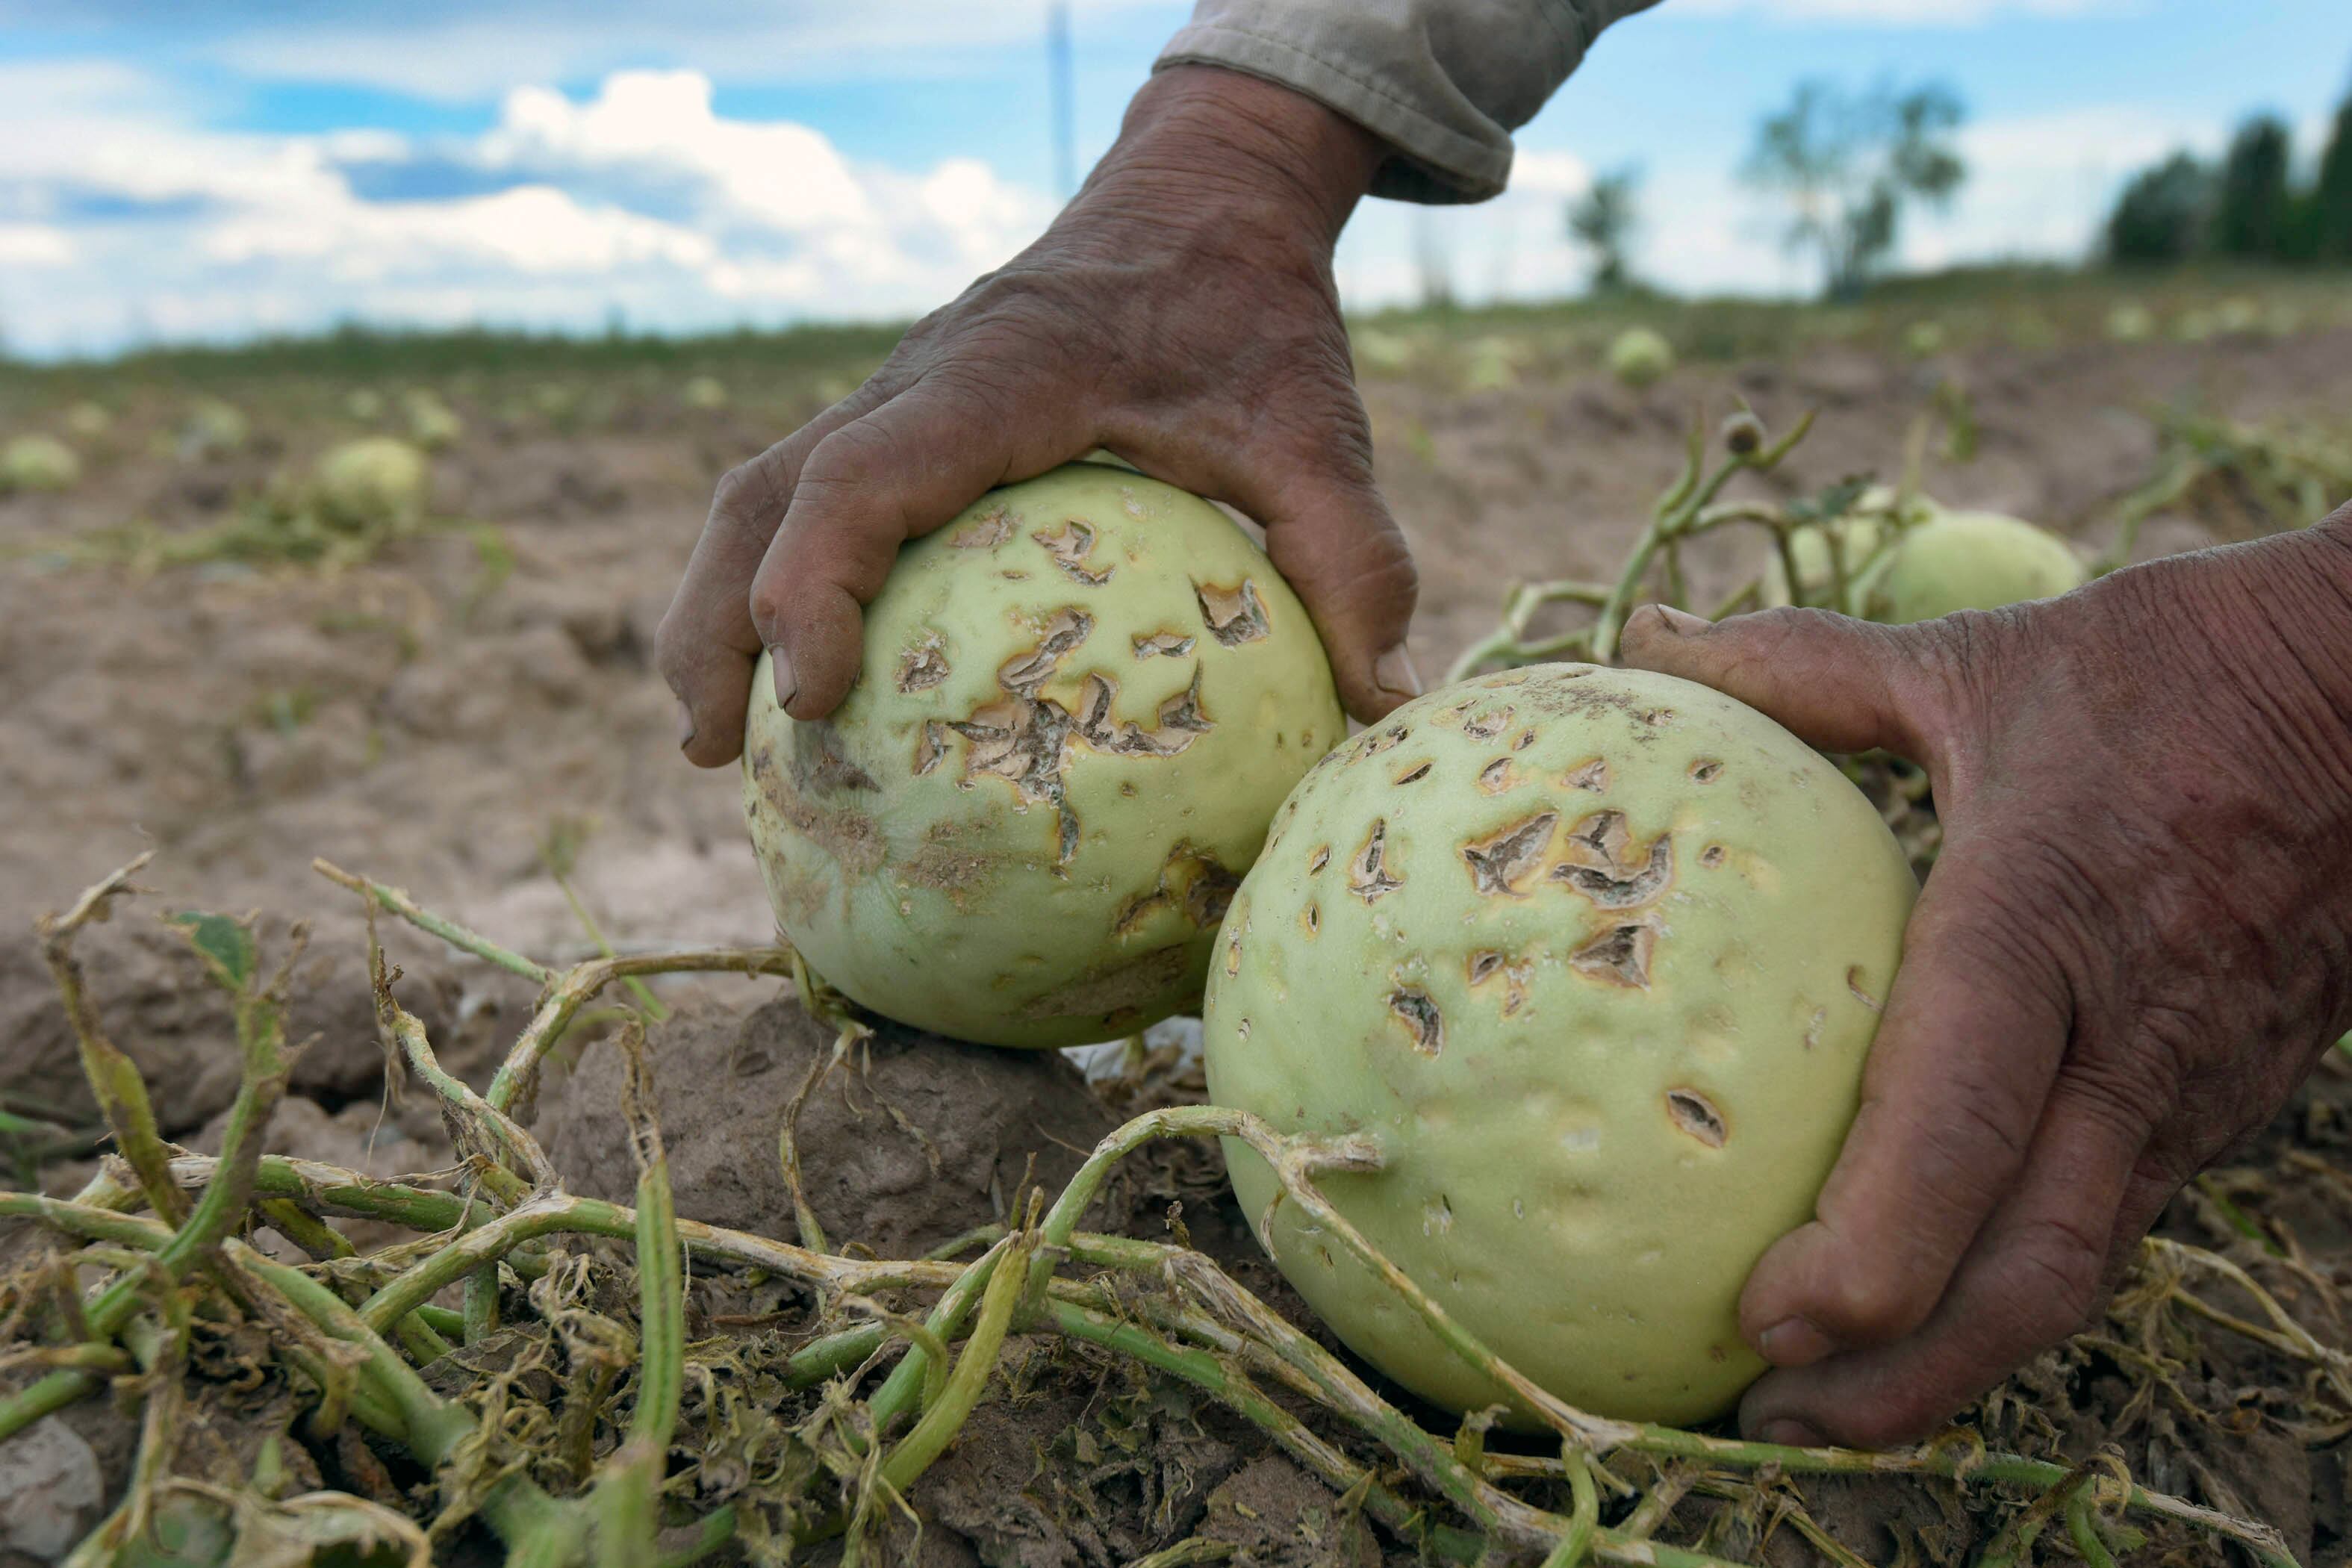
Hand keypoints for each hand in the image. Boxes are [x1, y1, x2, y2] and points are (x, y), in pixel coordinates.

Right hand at [658, 65, 1419, 764]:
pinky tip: (795, 673)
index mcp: (1002, 377)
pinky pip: (808, 490)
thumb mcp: (1317, 425)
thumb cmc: (1258, 311)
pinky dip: (776, 577)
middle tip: (710, 753)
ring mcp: (900, 392)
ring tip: (711, 739)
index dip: (814, 583)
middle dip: (718, 621)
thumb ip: (1352, 554)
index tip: (814, 698)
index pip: (863, 477)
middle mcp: (920, 380)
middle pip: (762, 491)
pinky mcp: (907, 412)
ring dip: (719, 604)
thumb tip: (1383, 705)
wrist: (1207, 193)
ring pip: (760, 487)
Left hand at [1621, 508, 2351, 1446]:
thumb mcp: (1972, 657)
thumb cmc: (2168, 666)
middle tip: (1764, 1421)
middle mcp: (2129, 1034)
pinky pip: (2109, 1222)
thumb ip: (1797, 665)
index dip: (1864, 1254)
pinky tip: (1927, 1309)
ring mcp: (2195, 1084)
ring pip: (2076, 1271)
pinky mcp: (2226, 1101)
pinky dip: (2012, 1291)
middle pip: (2026, 1270)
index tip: (1757, 1321)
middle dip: (1897, 1379)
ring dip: (1953, 1361)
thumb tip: (1646, 640)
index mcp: (2041, 918)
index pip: (1955, 1128)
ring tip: (1822, 1407)